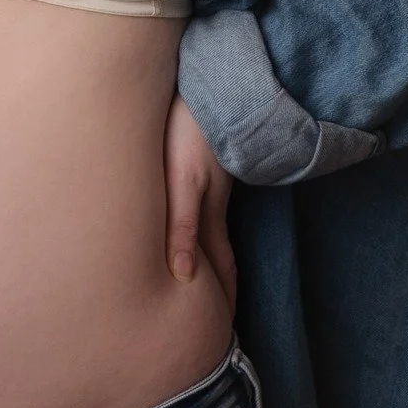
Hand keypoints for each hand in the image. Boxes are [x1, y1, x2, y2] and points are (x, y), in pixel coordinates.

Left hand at [162, 90, 236, 317]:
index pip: (220, 268)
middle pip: (218, 253)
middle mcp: (213, 201)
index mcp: (208, 212)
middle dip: (219, 285)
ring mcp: (212, 182)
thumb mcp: (184, 179)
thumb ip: (182, 226)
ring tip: (209, 283)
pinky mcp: (205, 161)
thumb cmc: (189, 129)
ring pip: (210, 229)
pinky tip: (196, 222)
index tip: (225, 328)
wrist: (210, 79)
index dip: (224, 298)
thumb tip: (183, 278)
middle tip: (220, 318)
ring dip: (211, 258)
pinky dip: (202, 227)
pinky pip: (204, 206)